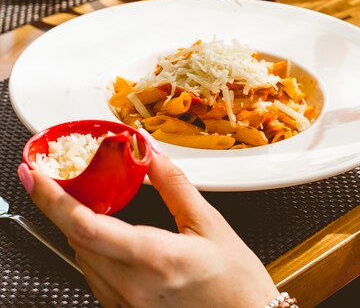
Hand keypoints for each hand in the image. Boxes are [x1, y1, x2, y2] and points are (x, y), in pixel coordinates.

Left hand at [18, 153, 277, 307]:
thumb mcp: (209, 223)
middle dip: (62, 204)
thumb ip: (174, 184)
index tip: (36, 175)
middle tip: (57, 175)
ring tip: (82, 198)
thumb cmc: (235, 283)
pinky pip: (95, 276)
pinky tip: (105, 231)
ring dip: (77, 226)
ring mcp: (126, 304)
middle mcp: (132, 286)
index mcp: (154, 259)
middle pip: (77, 240)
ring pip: (82, 259)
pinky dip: (92, 247)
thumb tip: (150, 154)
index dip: (53, 198)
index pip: (86, 226)